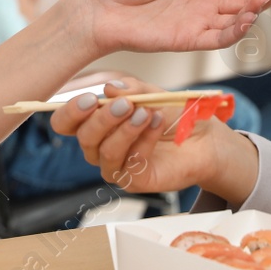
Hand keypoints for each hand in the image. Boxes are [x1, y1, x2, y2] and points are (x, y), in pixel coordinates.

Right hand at [48, 80, 257, 199]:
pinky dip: (143, 139)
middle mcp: (99, 147)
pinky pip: (130, 162)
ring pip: (105, 151)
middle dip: (103, 118)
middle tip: (125, 104)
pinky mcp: (134, 181)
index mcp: (95, 123)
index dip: (71, 111)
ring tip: (145, 113)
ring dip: (125, 129)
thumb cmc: (172, 115)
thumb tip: (109, 88)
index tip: (90, 98)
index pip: (65, 123)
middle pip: (84, 137)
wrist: (204, 139)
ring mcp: (116, 166)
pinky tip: (155, 123)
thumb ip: (130, 89)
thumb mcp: (150, 92)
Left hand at [72, 0, 270, 57]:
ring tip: (264, 0)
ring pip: (236, 20)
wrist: (98, 7)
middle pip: (245, 0)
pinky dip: (236, 31)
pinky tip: (246, 19)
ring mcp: (197, 21)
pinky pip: (219, 38)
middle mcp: (203, 0)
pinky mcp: (188, 40)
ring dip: (254, 11)